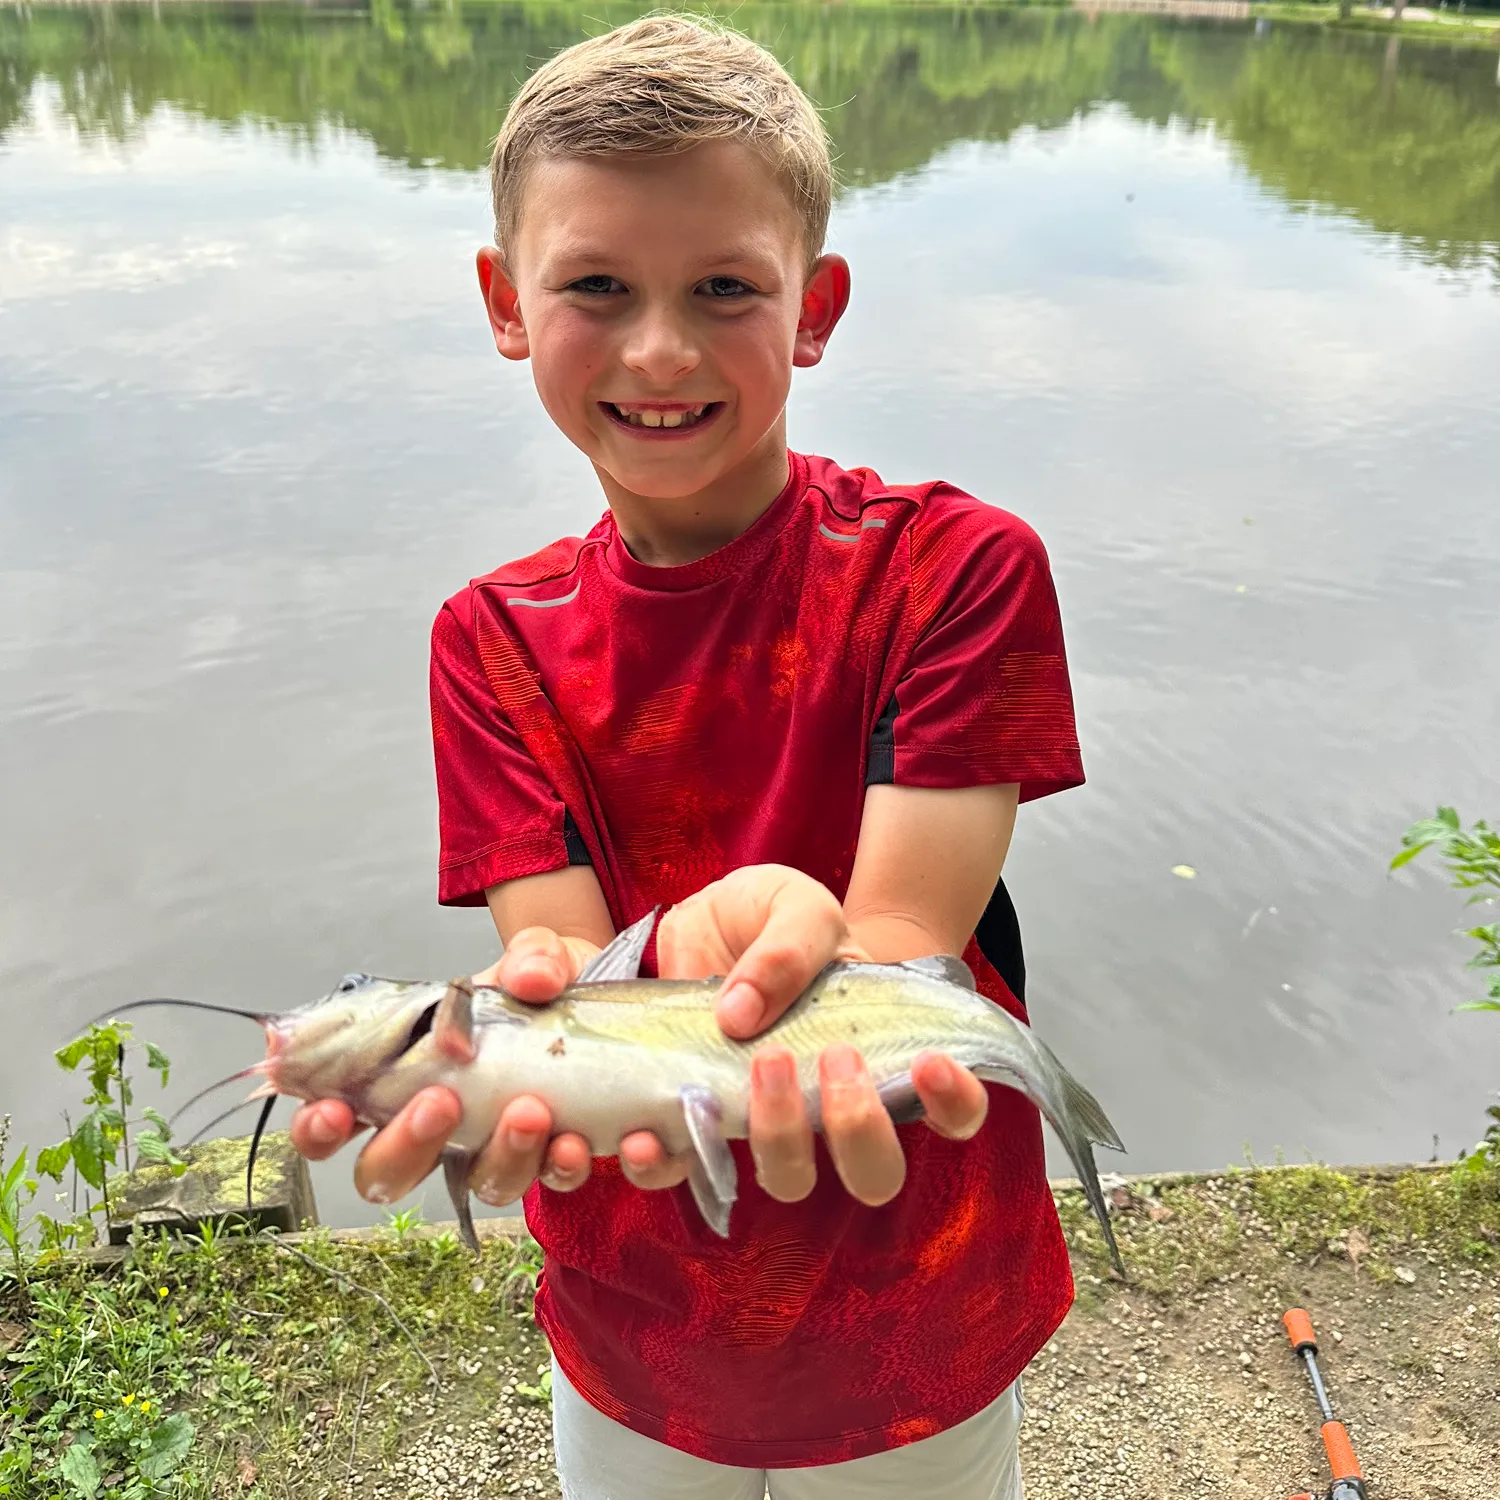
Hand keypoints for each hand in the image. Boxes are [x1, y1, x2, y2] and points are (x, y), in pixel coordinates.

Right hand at [289, 927, 602, 1207]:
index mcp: (405, 1075)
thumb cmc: (544, 983)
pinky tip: (581, 1141)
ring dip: (500, 1157)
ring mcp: (496, 1146)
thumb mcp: (533, 956)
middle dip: (405, 1147)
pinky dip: (567, 1167)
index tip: (331, 1111)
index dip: (319, 1128)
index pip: (335, 1119)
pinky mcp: (555, 1155)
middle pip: (390, 1173)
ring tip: (531, 1111)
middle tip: (439, 1103)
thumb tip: (533, 978)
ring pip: (478, 1185)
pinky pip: (555, 1181)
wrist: (609, 999)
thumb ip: (529, 959)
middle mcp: (442, 1125)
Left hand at [654, 864, 991, 1207]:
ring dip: (779, 1136)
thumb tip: (742, 1014)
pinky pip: (689, 1169)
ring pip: (791, 1180)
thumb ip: (787, 949)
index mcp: (883, 1052)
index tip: (931, 1063)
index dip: (956, 1105)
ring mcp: (769, 1121)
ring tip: (761, 1063)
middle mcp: (832, 1103)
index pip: (953, 1113)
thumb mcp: (795, 907)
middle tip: (835, 1060)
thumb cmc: (777, 918)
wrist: (711, 921)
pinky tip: (648, 1134)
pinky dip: (667, 1163)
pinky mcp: (701, 1122)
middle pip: (875, 1173)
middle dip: (859, 1131)